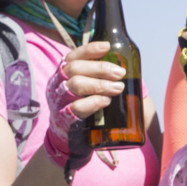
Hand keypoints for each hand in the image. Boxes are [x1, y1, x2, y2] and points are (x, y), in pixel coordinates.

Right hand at [43, 41, 126, 180]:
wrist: (70, 139)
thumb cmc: (83, 107)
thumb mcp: (87, 89)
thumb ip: (99, 77)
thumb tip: (128, 67)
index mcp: (63, 74)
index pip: (72, 56)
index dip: (89, 50)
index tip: (107, 46)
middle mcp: (57, 85)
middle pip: (74, 69)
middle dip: (100, 68)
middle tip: (120, 73)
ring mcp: (58, 102)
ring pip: (75, 85)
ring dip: (99, 85)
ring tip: (118, 88)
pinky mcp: (63, 119)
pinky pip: (75, 108)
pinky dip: (92, 102)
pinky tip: (105, 101)